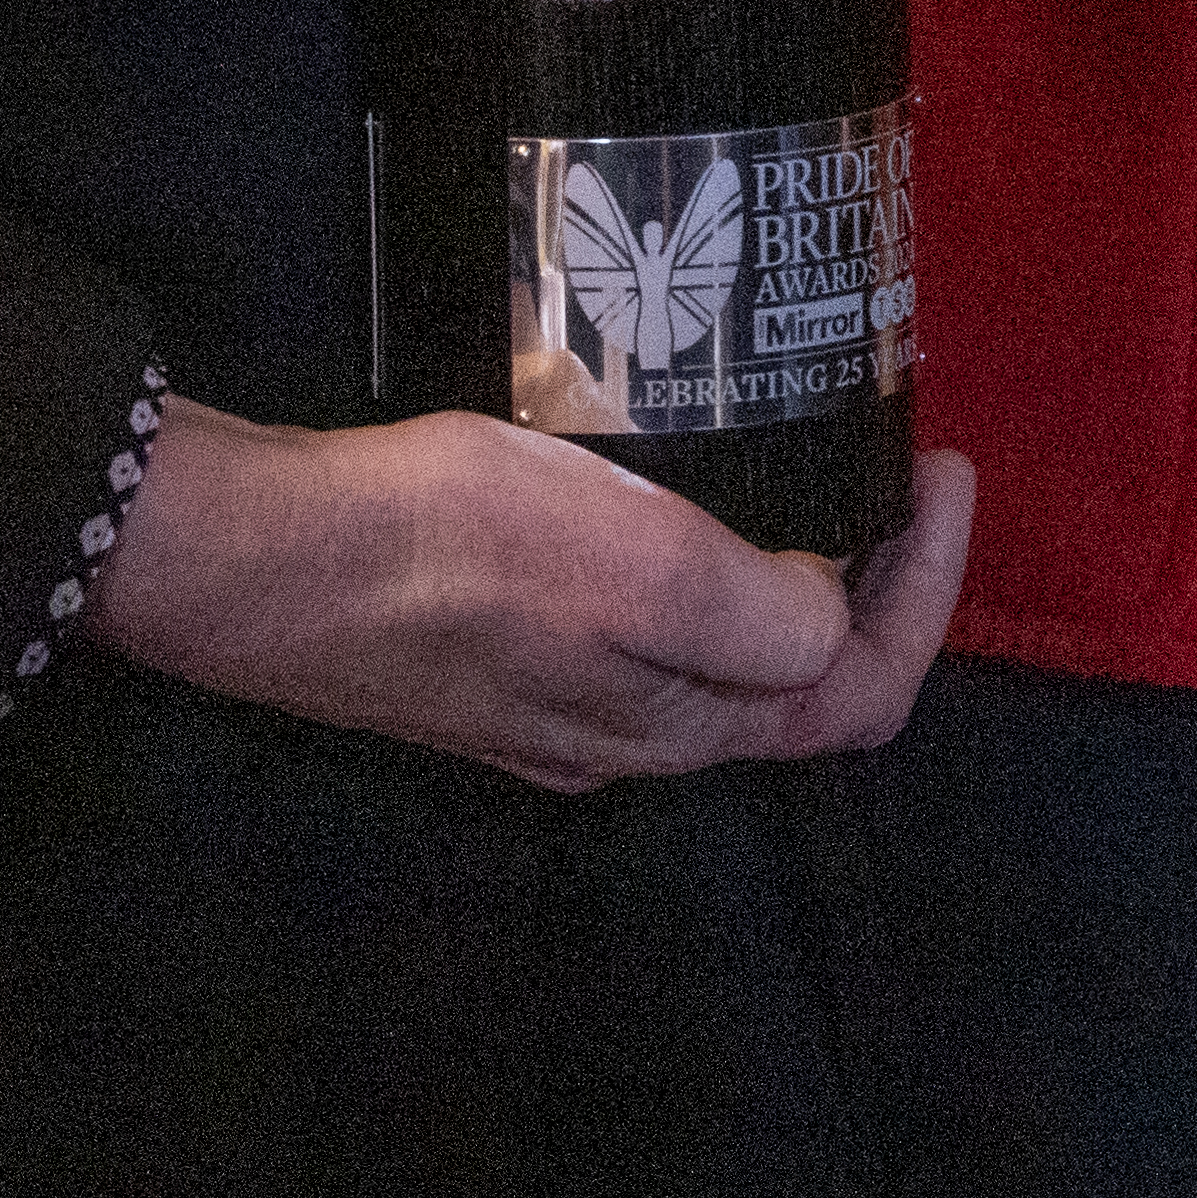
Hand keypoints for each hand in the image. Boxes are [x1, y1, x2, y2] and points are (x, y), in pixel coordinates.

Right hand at [87, 404, 974, 786]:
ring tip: (805, 462)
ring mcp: (555, 707)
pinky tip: (681, 494)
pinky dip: (700, 570)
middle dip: (872, 580)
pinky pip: (638, 630)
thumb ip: (748, 616)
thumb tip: (828, 618)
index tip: (938, 464)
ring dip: (787, 574)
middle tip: (886, 459)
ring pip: (717, 661)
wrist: (258, 561)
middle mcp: (628, 738)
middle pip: (798, 687)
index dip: (928, 592)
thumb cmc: (448, 544)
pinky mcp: (496, 659)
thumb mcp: (630, 564)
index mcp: (678, 721)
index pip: (858, 693)